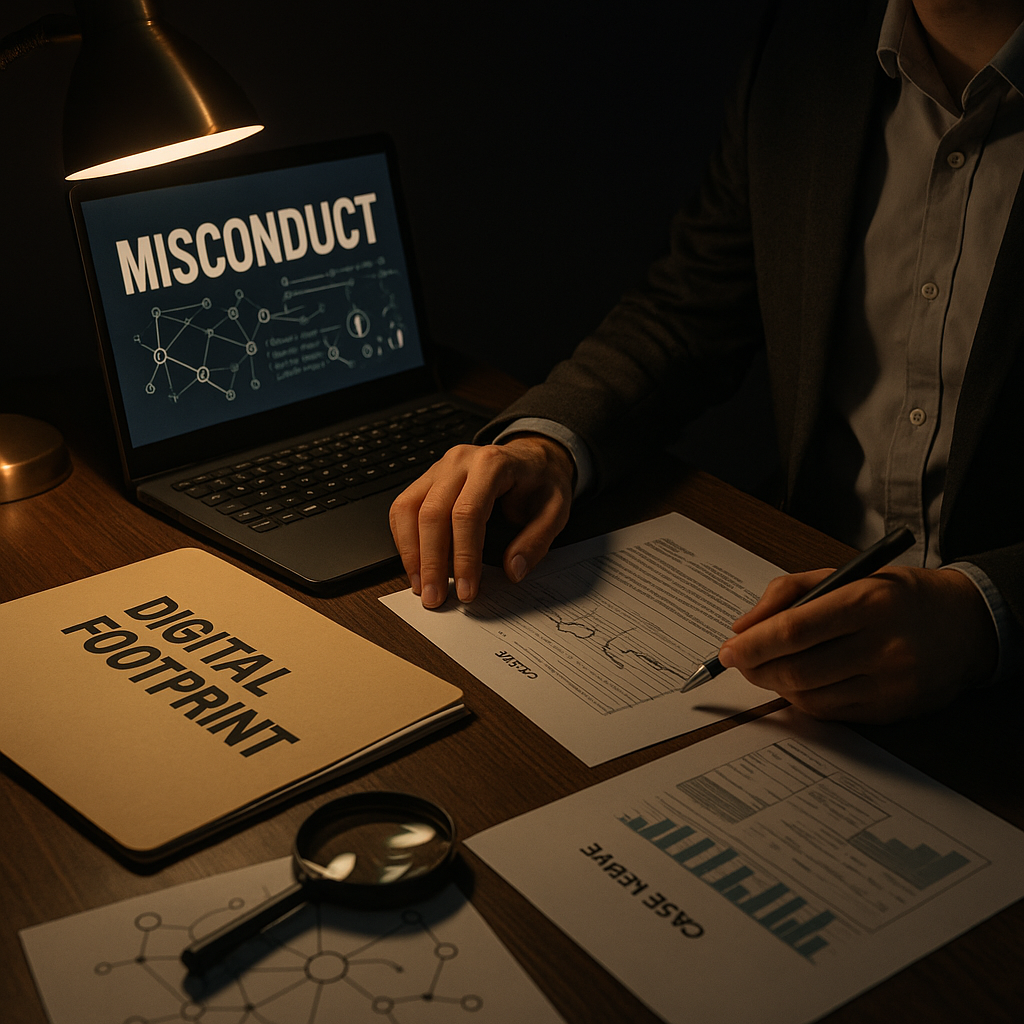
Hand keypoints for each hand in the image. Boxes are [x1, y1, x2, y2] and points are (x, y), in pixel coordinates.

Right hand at [389, 434, 574, 607]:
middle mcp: (460, 461)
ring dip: (411, 553)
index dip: (464, 556)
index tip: (466, 590)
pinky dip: (405, 539)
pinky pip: (403, 507)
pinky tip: (415, 565)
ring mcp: (439, 467)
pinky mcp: (428, 478)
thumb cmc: (541, 482)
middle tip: (435, 597)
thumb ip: (536, 541)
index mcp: (492, 464)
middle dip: (432, 562)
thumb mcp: (556, 510)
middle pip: (432, 513)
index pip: (467, 513)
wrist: (532, 457)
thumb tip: (513, 571)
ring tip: (421, 586)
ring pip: (409, 509)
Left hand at [717, 566, 997, 722]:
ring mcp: (890, 684)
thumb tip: (743, 626)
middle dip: (756, 668)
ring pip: (809, 696)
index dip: (753, 644)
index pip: (795, 630)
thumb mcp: (847, 575)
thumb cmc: (898, 595)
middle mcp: (883, 646)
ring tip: (766, 668)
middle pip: (797, 669)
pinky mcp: (892, 710)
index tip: (727, 649)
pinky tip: (798, 681)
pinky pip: (830, 713)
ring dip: (775, 685)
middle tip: (739, 660)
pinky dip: (803, 699)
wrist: (966, 625)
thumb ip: (788, 593)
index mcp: (869, 602)